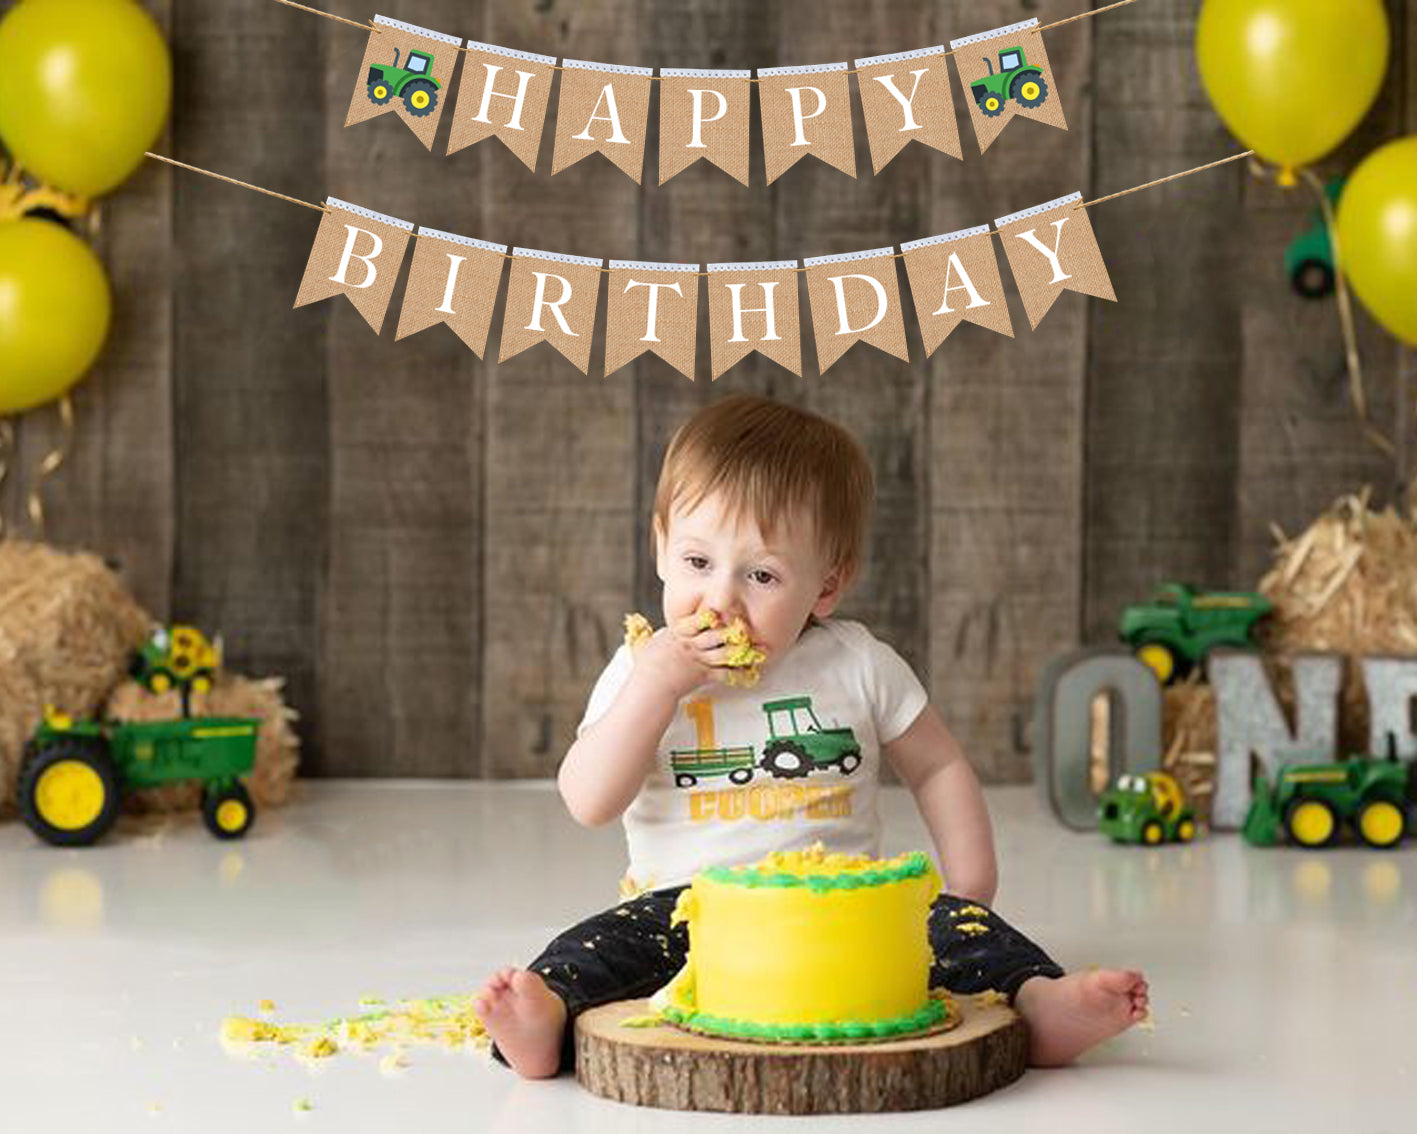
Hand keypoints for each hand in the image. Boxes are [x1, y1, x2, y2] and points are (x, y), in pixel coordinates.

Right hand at [632, 607, 755, 700]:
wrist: (650, 685)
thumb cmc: (645, 666)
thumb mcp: (642, 645)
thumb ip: (643, 633)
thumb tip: (633, 622)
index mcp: (679, 633)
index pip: (697, 619)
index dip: (711, 614)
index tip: (722, 609)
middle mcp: (692, 644)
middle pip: (716, 634)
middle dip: (734, 630)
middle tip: (750, 626)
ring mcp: (699, 660)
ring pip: (725, 653)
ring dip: (743, 652)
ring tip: (759, 650)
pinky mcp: (703, 676)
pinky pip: (724, 675)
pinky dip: (738, 675)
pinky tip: (751, 674)